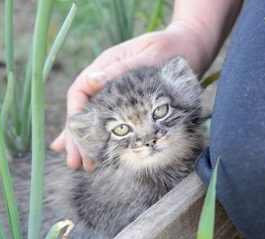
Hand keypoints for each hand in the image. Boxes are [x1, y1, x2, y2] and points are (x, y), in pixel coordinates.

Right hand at [50, 24, 208, 169]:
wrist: (190, 47)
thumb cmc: (171, 48)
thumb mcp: (150, 55)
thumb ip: (123, 68)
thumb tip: (93, 80)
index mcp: (105, 65)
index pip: (79, 91)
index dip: (75, 115)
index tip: (75, 138)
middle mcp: (105, 79)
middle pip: (82, 109)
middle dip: (77, 137)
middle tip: (74, 162)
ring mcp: (115, 91)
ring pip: (92, 118)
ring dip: (85, 142)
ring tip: (78, 165)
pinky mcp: (127, 102)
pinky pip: (109, 121)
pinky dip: (100, 137)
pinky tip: (93, 154)